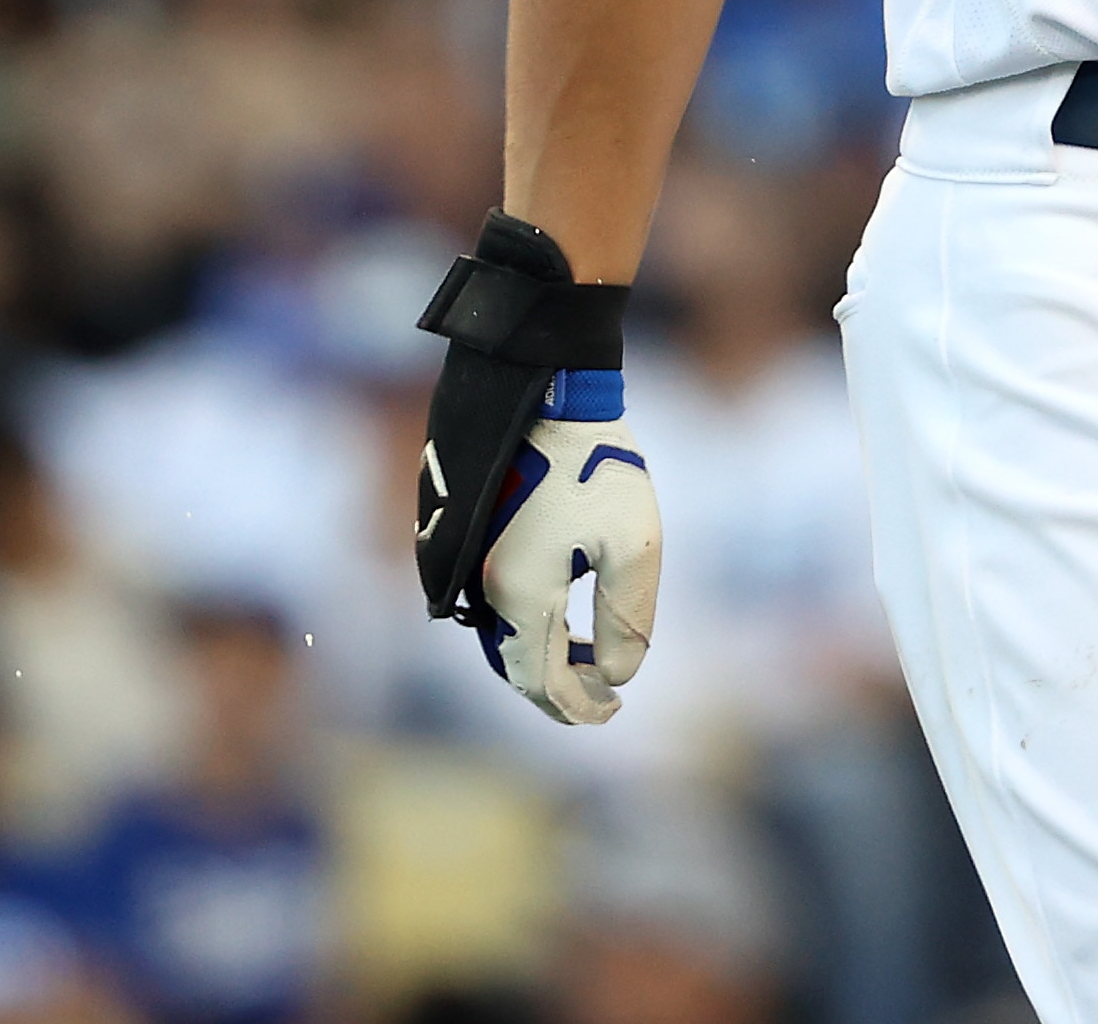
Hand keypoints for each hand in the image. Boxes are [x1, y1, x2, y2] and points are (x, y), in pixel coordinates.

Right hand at [469, 394, 659, 725]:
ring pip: (499, 634)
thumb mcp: (634, 543)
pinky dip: (522, 622)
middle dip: (556, 688)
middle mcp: (480, 584)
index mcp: (519, 593)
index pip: (540, 682)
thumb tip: (615, 676)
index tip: (612, 711)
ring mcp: (465, 559)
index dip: (576, 707)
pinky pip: (490, 600)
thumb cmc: (596, 462)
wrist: (541, 386)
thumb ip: (626, 619)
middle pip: (513, 666)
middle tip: (598, 695)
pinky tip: (556, 611)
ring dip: (539, 655)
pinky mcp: (463, 535)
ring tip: (583, 656)